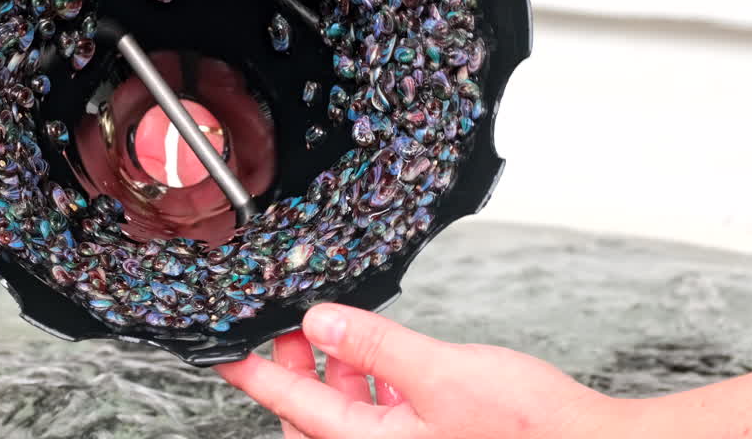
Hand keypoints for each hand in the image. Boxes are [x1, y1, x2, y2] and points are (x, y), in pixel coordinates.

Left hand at [215, 303, 611, 438]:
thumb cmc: (528, 431)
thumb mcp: (441, 374)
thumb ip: (375, 347)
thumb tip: (318, 323)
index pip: (291, 407)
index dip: (253, 373)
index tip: (222, 351)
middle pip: (311, 417)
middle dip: (294, 369)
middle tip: (288, 325)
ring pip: (344, 416)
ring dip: (333, 373)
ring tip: (328, 331)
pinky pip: (378, 418)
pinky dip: (370, 384)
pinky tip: (380, 356)